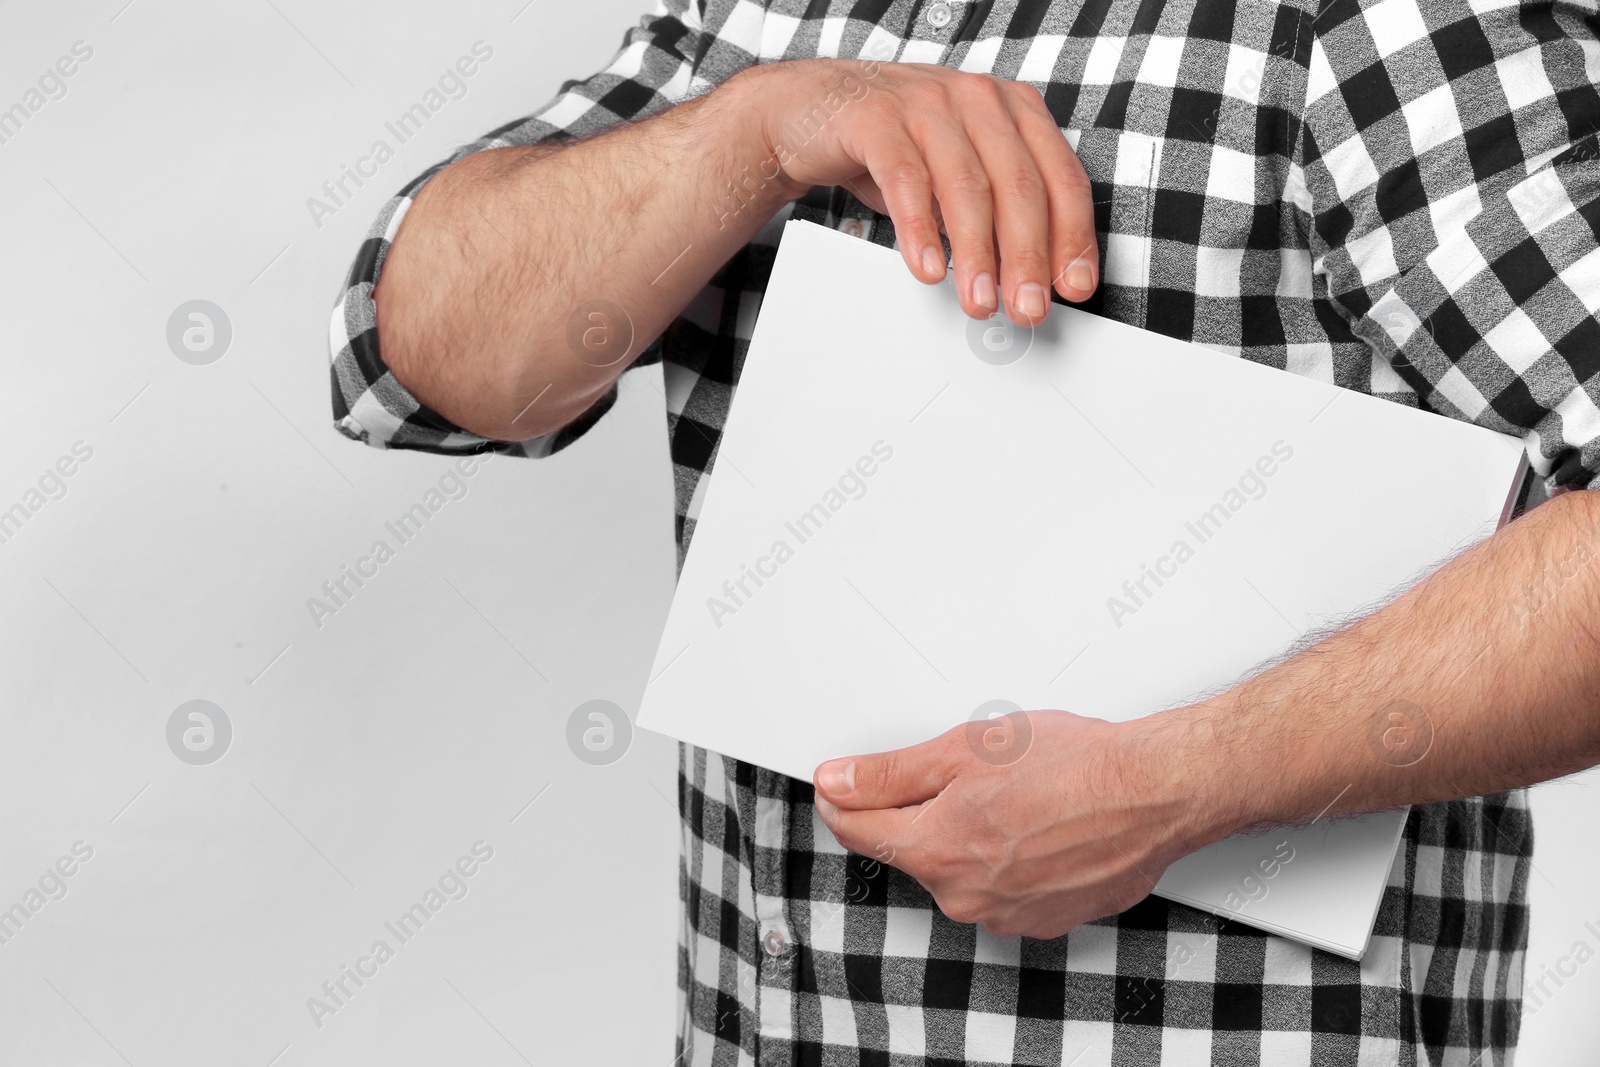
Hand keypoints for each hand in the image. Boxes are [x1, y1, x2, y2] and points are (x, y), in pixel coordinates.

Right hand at [732, 58, 1099, 323]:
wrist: (813, 112)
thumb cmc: (897, 145)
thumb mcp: (958, 175)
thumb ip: (997, 214)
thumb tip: (1032, 280)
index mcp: (1013, 110)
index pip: (1061, 178)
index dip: (1072, 238)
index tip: (1072, 286)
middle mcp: (978, 99)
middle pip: (1018, 186)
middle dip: (1027, 257)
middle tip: (1028, 306)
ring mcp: (927, 103)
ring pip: (966, 186)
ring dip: (977, 254)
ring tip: (979, 300)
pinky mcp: (876, 118)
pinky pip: (906, 180)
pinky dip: (920, 230)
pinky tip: (929, 268)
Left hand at [812, 710, 1215, 938]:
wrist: (1151, 792)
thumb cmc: (1073, 766)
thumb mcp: (964, 748)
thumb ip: (888, 773)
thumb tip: (836, 782)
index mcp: (937, 850)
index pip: (859, 831)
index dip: (845, 799)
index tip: (842, 785)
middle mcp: (965, 896)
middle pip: (915, 849)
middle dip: (927, 812)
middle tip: (967, 772)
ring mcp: (1006, 915)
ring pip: (962, 870)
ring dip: (972, 838)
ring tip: (1016, 797)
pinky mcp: (1043, 921)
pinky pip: (1005, 889)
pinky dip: (1011, 861)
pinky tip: (1039, 827)